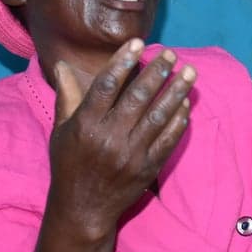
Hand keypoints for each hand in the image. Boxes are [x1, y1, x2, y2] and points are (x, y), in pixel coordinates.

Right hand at [46, 39, 195, 237]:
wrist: (82, 209)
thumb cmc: (69, 164)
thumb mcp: (61, 130)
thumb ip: (67, 96)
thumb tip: (63, 64)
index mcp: (84, 125)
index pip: (106, 86)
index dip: (122, 62)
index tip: (138, 43)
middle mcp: (108, 138)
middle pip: (137, 97)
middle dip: (157, 72)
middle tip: (171, 54)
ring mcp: (130, 154)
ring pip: (158, 116)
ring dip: (176, 91)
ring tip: (189, 72)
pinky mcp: (148, 168)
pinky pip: (168, 139)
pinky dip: (179, 120)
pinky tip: (186, 103)